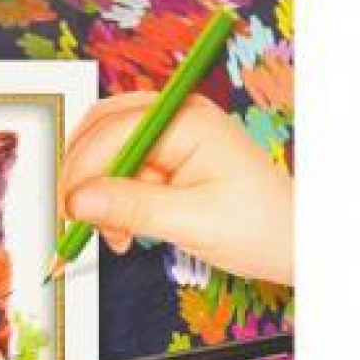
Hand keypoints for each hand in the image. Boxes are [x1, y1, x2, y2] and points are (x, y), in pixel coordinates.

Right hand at [62, 92, 293, 284]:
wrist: (290, 241)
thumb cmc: (258, 226)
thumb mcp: (190, 221)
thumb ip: (131, 206)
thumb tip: (79, 199)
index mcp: (187, 121)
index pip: (113, 132)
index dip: (82, 171)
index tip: (69, 212)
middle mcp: (176, 118)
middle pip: (102, 130)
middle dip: (84, 177)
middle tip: (77, 220)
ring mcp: (171, 137)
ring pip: (107, 153)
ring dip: (97, 194)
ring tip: (115, 235)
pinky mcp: (168, 160)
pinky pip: (122, 174)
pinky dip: (113, 203)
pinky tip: (124, 232)